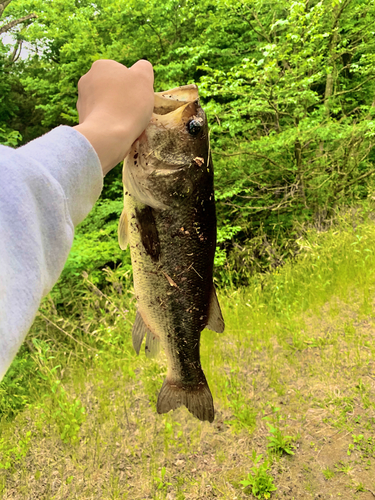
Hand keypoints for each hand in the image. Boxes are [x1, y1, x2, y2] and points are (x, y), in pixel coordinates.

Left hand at [73, 59, 153, 174]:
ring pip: (106, 105)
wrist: (107, 135)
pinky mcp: (81, 119)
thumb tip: (140, 68)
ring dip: (116, 112)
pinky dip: (109, 125)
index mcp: (101, 66)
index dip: (133, 86)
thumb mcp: (144, 78)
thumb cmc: (129, 103)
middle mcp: (87, 80)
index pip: (122, 73)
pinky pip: (100, 120)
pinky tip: (116, 132)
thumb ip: (144, 68)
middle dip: (123, 99)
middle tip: (134, 112)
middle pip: (113, 89)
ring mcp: (82, 101)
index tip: (138, 98)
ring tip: (126, 124)